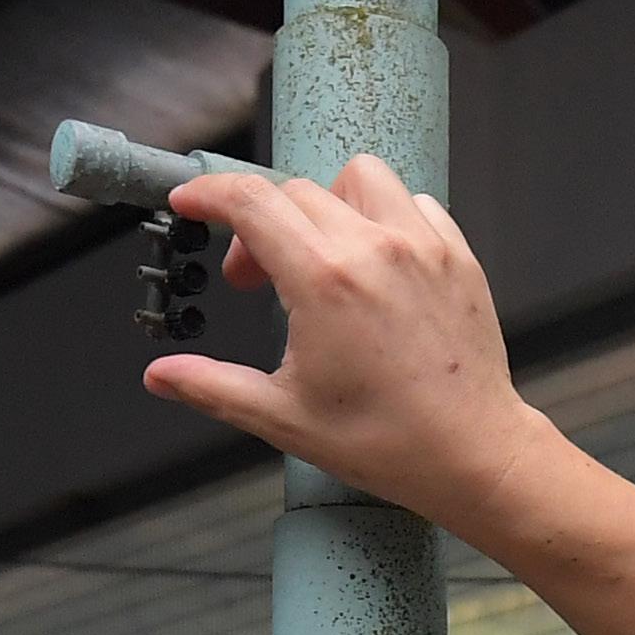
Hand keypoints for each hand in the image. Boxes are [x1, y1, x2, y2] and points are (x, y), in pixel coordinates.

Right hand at [144, 154, 548, 542]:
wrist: (473, 455)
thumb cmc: (386, 442)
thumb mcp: (284, 417)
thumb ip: (214, 386)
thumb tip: (161, 376)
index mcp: (323, 280)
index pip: (249, 201)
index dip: (208, 194)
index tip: (191, 205)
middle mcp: (373, 248)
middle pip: (294, 193)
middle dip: (260, 227)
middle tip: (255, 282)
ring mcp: (421, 246)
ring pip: (359, 178)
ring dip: (326, 203)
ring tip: (320, 256)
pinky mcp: (457, 256)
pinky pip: (413, 203)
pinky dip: (384, 218)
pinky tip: (374, 264)